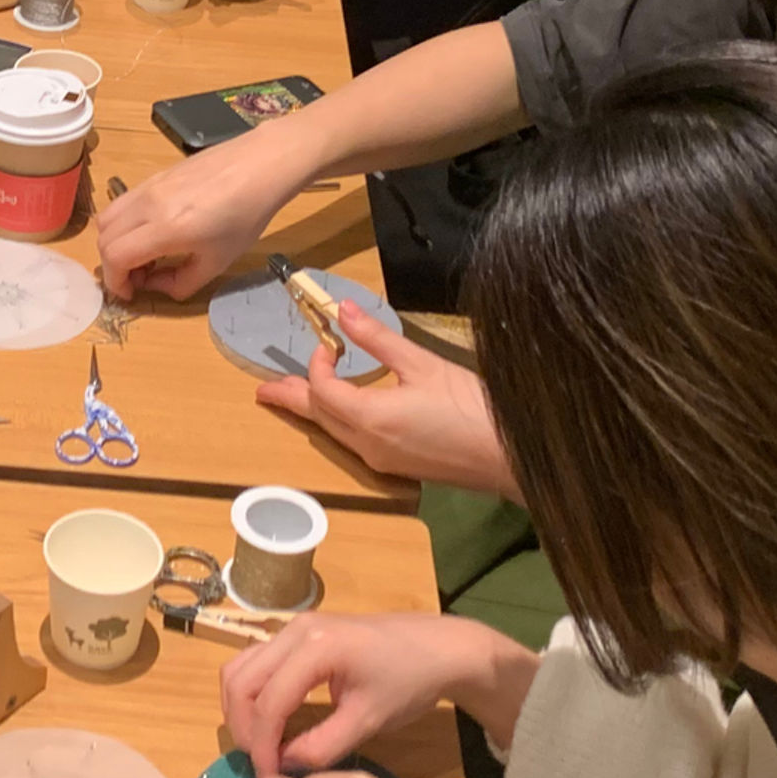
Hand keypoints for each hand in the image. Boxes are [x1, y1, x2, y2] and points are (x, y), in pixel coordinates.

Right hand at [93, 126, 321, 300]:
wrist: (260, 165)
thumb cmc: (246, 216)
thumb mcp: (218, 261)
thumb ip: (180, 283)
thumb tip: (154, 285)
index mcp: (166, 228)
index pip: (115, 257)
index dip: (115, 282)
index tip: (131, 294)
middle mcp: (148, 204)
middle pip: (104, 238)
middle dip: (113, 266)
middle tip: (139, 278)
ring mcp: (148, 186)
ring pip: (108, 218)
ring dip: (116, 242)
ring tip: (144, 255)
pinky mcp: (154, 176)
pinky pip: (123, 203)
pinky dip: (124, 224)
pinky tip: (153, 233)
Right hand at [220, 612, 496, 773]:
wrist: (434, 648)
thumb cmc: (407, 681)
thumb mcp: (368, 720)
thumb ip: (323, 745)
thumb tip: (283, 763)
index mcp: (317, 646)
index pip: (270, 701)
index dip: (263, 745)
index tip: (269, 776)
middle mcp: (295, 629)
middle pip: (242, 681)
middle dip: (245, 728)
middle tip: (262, 762)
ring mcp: (293, 627)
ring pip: (240, 668)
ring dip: (241, 709)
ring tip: (260, 743)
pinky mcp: (295, 633)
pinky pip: (254, 661)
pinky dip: (251, 692)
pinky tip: (268, 718)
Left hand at [255, 303, 516, 494]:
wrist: (512, 458)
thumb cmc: (471, 407)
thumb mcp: (423, 364)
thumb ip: (378, 339)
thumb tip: (343, 310)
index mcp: (369, 419)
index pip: (323, 390)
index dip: (318, 364)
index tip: (329, 342)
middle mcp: (367, 445)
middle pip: (319, 417)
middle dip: (293, 399)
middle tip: (264, 389)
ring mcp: (382, 461)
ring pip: (334, 432)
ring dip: (314, 411)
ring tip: (293, 398)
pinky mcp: (398, 467)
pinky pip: (353, 442)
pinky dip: (338, 423)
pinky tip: (342, 414)